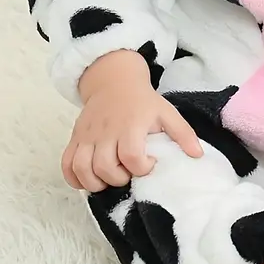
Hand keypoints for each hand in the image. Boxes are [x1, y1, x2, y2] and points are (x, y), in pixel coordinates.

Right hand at [62, 49, 202, 192]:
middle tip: (128, 172)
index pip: (131, 156)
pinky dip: (74, 178)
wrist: (113, 80)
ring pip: (83, 169)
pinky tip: (89, 179)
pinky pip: (66, 164)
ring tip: (110, 178)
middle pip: (104, 167)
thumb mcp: (166, 112)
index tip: (150, 164)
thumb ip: (182, 134)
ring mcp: (87, 135)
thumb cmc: (142, 101)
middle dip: (118, 179)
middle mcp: (106, 131)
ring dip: (96, 182)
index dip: (141, 168)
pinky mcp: (75, 138)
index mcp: (130, 125)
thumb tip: (197, 155)